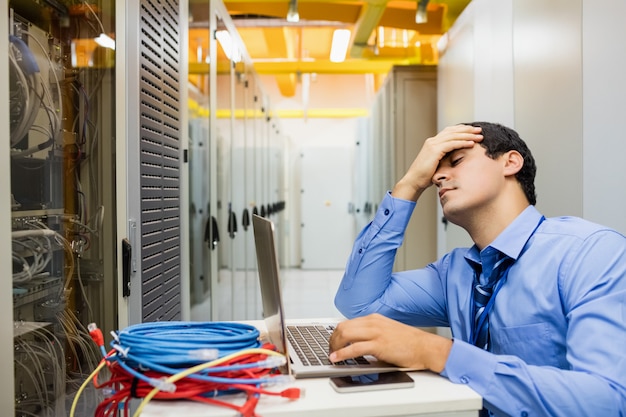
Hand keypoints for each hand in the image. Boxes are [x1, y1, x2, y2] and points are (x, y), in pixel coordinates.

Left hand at [328, 314, 452, 372]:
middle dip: (332, 339)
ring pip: (345, 334)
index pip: (348, 322)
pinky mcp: (379, 345)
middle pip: (342, 326)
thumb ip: (372, 334)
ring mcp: (376, 332)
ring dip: (334, 346)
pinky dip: (342, 354)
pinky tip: (337, 358)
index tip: (333, 342)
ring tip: (332, 354)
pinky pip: (354, 348)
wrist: (425, 347)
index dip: (336, 334)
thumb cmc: (409, 342)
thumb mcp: (387, 331)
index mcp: (374, 318)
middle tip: (330, 349)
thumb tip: (356, 343)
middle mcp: (373, 322)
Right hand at [392, 124, 482, 200]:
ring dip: (468, 135)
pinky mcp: (434, 150)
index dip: (462, 130)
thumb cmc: (425, 176)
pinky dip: (462, 142)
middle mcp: (432, 141)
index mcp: (432, 142)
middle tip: (479, 130)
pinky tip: (471, 144)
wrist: (414, 181)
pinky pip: (452, 144)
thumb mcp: (437, 163)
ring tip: (479, 136)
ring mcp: (432, 144)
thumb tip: (456, 158)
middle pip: (453, 131)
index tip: (473, 131)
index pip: (449, 131)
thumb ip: (444, 157)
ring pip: (454, 136)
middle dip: (467, 130)